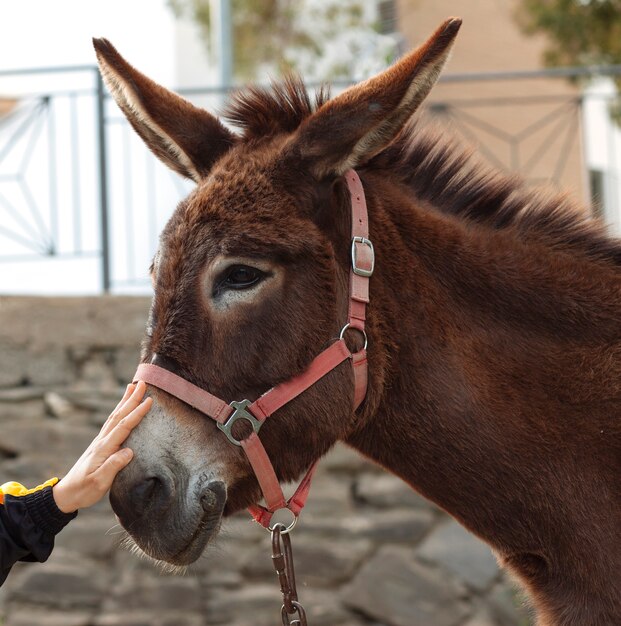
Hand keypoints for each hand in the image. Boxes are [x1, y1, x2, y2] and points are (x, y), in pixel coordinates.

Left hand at [52, 381, 151, 513]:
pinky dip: (119, 411)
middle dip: (131, 399)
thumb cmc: (84, 490)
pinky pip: (112, 422)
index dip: (137, 413)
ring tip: (132, 387)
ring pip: (114, 416)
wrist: (66, 494)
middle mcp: (102, 441)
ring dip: (124, 401)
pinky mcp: (101, 444)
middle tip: (142, 383)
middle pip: (119, 415)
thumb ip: (113, 466)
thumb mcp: (99, 482)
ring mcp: (100, 441)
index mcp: (104, 448)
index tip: (149, 400)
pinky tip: (123, 407)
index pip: (123, 426)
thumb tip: (129, 451)